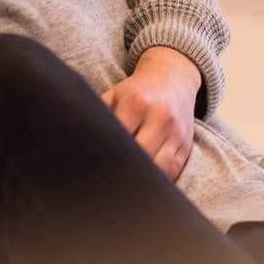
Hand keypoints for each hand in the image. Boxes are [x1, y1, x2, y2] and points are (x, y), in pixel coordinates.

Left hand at [102, 48, 201, 181]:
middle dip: (122, 170)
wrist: (173, 78)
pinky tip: (143, 182)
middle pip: (139, 156)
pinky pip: (172, 171)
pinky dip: (157, 180)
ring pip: (159, 169)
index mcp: (137, 103)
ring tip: (124, 185)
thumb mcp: (114, 95)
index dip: (105, 155)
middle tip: (106, 181)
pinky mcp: (186, 145)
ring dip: (141, 180)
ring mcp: (176, 132)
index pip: (118, 139)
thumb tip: (77, 141)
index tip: (94, 166)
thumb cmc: (137, 91)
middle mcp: (160, 117)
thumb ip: (98, 115)